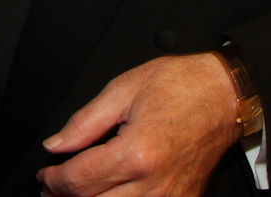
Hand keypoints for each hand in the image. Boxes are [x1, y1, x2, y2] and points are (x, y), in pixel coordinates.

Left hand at [38, 53, 238, 196]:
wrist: (226, 94)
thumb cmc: (182, 85)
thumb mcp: (124, 89)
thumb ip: (85, 122)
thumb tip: (56, 144)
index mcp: (136, 152)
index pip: (79, 180)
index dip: (53, 179)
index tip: (45, 173)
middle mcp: (154, 182)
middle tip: (52, 188)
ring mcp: (170, 196)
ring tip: (77, 195)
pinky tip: (110, 194)